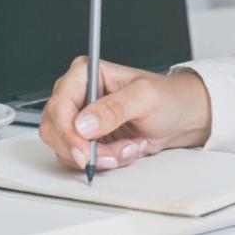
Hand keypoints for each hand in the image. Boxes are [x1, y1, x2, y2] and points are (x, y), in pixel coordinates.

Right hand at [39, 57, 212, 172]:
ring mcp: (81, 120)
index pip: (59, 104)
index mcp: (85, 73)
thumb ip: (114, 108)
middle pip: (54, 130)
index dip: (66, 131)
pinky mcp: (88, 140)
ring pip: (68, 149)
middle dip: (84, 149)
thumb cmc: (166, 97)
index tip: (83, 151)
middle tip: (111, 155)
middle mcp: (78, 96)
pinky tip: (127, 149)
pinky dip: (105, 161)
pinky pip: (83, 159)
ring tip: (130, 146)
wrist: (181, 118)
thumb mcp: (144, 97)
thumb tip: (84, 122)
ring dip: (101, 156)